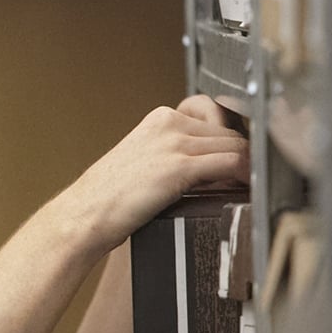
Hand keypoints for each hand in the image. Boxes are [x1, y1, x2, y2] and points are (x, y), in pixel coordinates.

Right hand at [48, 97, 249, 253]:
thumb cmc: (110, 198)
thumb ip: (175, 152)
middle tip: (239, 180)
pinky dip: (245, 176)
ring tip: (241, 188)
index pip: (216, 117)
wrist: (85, 215)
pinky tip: (240, 190)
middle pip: (230, 131)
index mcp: (160, 118)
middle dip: (240, 155)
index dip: (228, 141)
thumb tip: (214, 166)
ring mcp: (174, 142)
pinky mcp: (180, 166)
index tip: (232, 161)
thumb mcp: (145, 160)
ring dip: (246, 167)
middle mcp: (168, 123)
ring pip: (237, 144)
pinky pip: (233, 162)